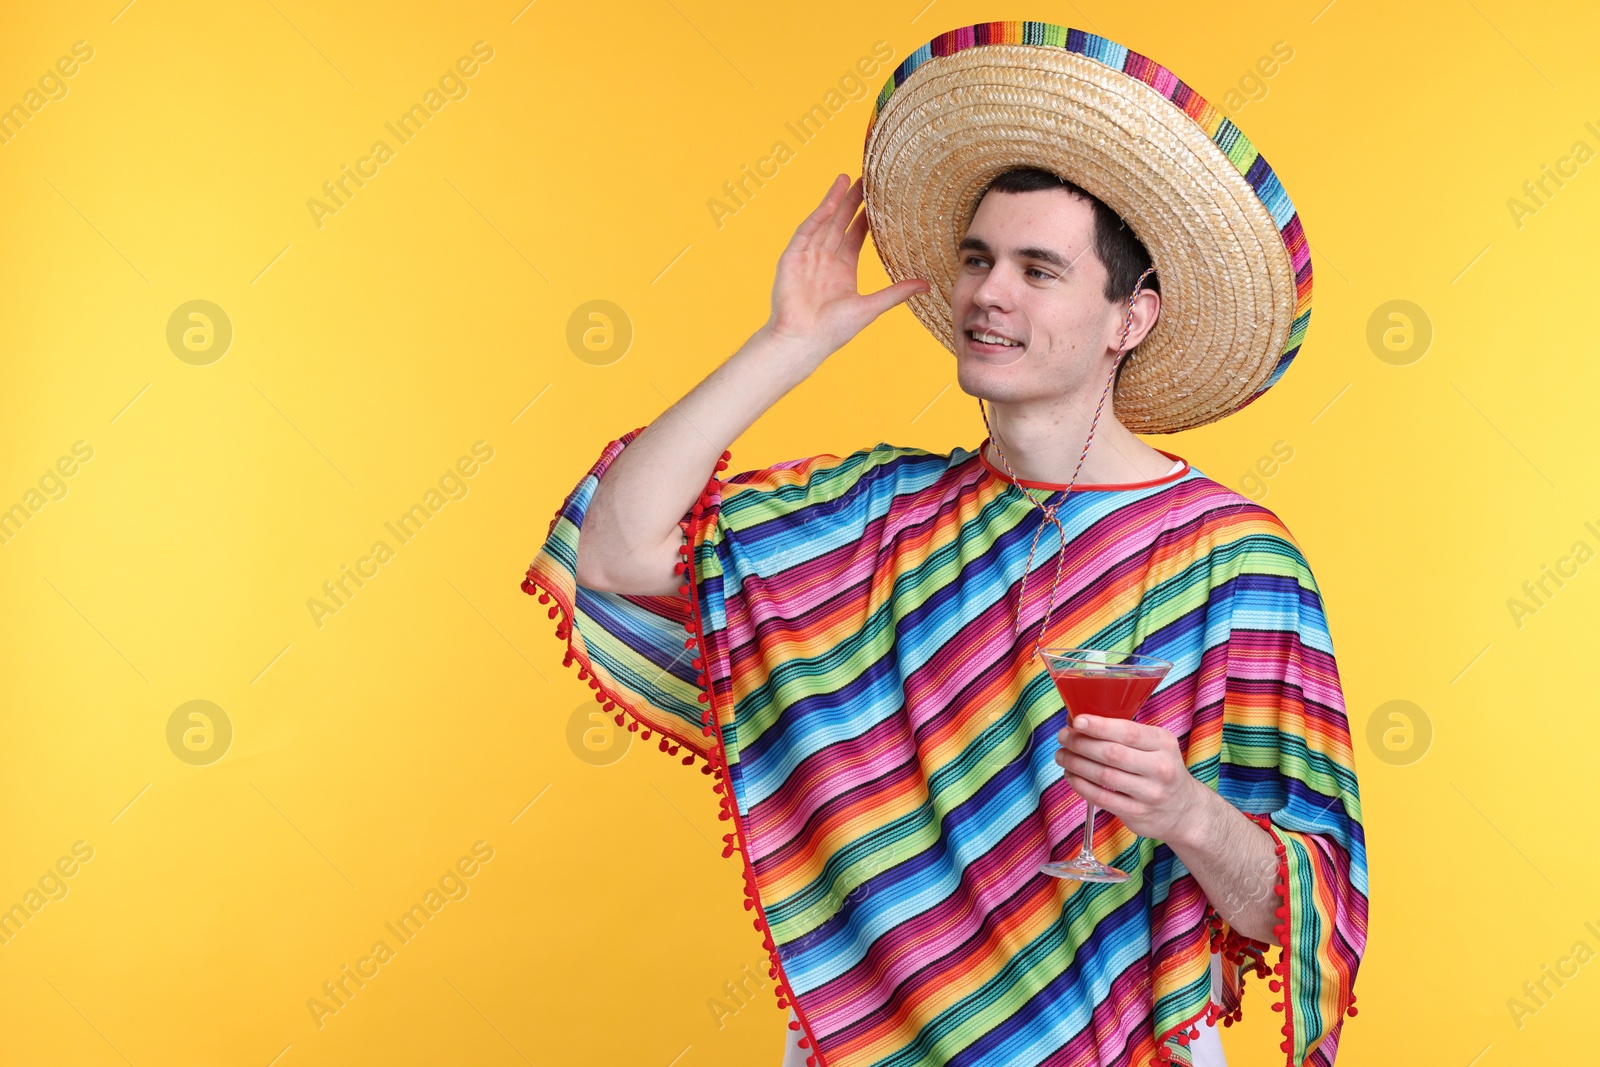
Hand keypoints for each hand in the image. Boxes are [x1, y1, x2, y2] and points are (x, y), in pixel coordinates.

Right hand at [765, 174, 928, 355]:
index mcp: (842, 272)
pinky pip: (807, 230)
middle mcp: (824, 262)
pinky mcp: (792, 258)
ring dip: (835, 200)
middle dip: (852, 203)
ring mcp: (807, 258)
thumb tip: (926, 285)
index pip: (855, 237)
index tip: (877, 200)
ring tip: (848, 178)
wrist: (804, 341)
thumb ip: (897, 292)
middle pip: (840, 224)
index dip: (865, 218)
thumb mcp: (872, 307)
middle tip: (866, 179)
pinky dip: (819, 214)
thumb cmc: (834, 331)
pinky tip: (832, 199)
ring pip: (824, 222)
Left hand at [1054, 714, 1204, 843]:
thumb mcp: (1155, 745)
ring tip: (1062, 756)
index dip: (1099, 726)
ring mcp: (1150, 793)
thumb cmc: (1160, 769)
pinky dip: (1081, 786)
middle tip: (1063, 737)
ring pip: (1104, 776)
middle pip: (1111, 753)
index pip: (1127, 731)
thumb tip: (1080, 721)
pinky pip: (1101, 798)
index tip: (1077, 721)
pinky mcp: (1138, 813)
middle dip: (1081, 743)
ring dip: (1076, 764)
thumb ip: (1124, 733)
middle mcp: (1160, 768)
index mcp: (1163, 743)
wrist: (1183, 810)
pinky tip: (1071, 776)